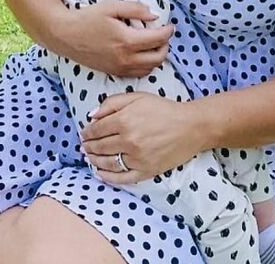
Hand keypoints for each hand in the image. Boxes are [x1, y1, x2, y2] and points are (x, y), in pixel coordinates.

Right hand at [58, 0, 173, 76]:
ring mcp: (119, 68)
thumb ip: (135, 9)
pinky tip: (141, 54)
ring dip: (156, 57)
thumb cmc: (87, 18)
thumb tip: (155, 15)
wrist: (65, 35)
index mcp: (127, 41)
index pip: (158, 39)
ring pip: (149, 68)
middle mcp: (125, 58)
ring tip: (154, 44)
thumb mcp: (112, 6)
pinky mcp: (113, 72)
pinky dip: (145, 65)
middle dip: (165, 46)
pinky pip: (137, 73)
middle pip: (158, 58)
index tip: (170, 25)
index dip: (168, 32)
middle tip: (164, 35)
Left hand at [81, 92, 203, 183]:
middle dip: (88, 146)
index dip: (87, 132)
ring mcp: (137, 158)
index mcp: (124, 120)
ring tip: (89, 158)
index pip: (97, 129)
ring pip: (108, 163)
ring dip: (94, 161)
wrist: (190, 126)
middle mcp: (128, 140)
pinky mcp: (146, 171)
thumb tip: (91, 115)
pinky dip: (108, 177)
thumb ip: (112, 103)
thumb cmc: (163, 109)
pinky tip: (100, 173)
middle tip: (84, 146)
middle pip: (100, 146)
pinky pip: (122, 178)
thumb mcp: (137, 97)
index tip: (84, 134)